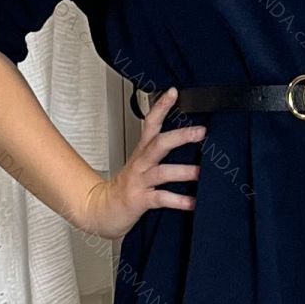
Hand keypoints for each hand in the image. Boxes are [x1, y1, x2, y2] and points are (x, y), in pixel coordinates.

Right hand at [78, 88, 205, 237]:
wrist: (103, 210)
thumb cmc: (128, 187)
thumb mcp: (142, 165)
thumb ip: (161, 153)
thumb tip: (190, 140)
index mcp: (142, 152)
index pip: (150, 123)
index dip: (160, 107)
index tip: (173, 93)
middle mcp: (141, 163)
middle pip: (158, 143)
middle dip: (180, 136)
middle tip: (200, 131)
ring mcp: (140, 181)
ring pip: (162, 171)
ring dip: (183, 171)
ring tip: (201, 172)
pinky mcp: (140, 200)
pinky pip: (161, 198)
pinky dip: (178, 200)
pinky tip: (192, 202)